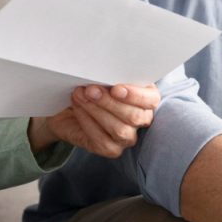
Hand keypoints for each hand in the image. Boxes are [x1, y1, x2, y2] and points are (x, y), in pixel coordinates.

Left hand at [29, 83, 160, 157]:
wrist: (70, 104)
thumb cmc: (92, 86)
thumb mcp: (102, 76)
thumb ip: (109, 75)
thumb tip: (104, 72)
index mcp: (146, 97)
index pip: (151, 99)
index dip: (135, 95)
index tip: (116, 88)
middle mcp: (141, 119)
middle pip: (135, 116)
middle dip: (110, 102)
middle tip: (90, 89)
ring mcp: (128, 136)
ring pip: (120, 130)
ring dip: (97, 111)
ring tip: (80, 96)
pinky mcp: (111, 149)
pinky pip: (103, 141)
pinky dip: (88, 123)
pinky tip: (78, 109)